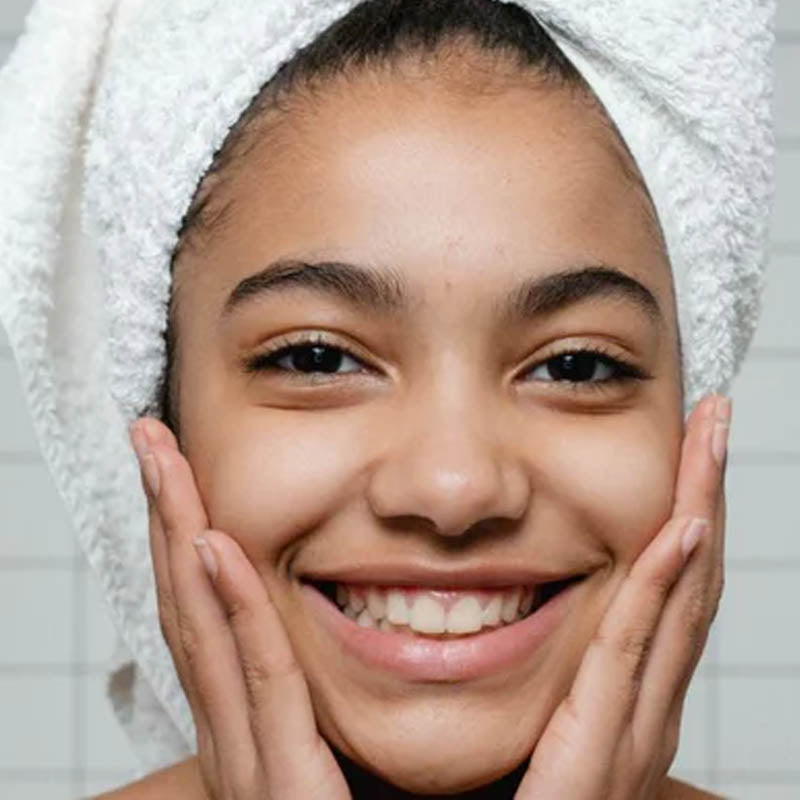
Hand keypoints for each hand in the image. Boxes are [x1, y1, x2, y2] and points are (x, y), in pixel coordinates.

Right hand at [129, 419, 351, 799]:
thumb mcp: (350, 759)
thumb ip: (340, 702)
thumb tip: (394, 621)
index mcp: (255, 727)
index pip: (214, 616)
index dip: (191, 538)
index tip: (185, 471)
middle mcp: (238, 736)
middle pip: (192, 605)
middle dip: (168, 516)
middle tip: (151, 439)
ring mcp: (249, 763)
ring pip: (205, 626)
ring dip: (180, 535)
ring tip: (160, 460)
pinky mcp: (282, 790)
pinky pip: (258, 681)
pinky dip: (230, 611)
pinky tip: (213, 544)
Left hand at [515, 392, 729, 798]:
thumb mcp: (539, 723)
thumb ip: (547, 673)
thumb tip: (508, 598)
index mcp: (629, 697)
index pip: (665, 588)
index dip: (685, 512)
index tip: (688, 444)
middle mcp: (645, 707)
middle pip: (688, 582)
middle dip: (705, 494)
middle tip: (714, 421)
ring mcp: (634, 730)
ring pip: (676, 603)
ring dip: (697, 513)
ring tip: (709, 443)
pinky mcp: (602, 750)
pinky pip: (630, 652)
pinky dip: (659, 587)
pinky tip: (679, 528)